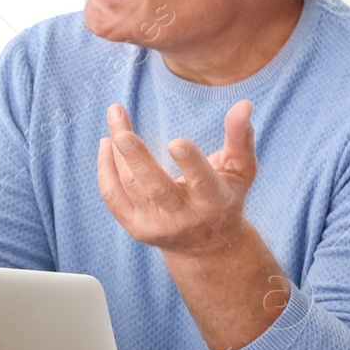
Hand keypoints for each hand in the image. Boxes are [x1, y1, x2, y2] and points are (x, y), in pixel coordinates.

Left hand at [97, 100, 257, 257]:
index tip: (175, 141)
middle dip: (138, 160)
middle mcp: (184, 217)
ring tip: (115, 117)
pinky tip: (106, 143)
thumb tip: (244, 104)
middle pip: (156, 188)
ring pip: (130, 187)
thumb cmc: (226, 195)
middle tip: (122, 134)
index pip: (202, 182)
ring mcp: (157, 225)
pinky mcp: (135, 228)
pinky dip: (106, 169)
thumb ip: (240, 137)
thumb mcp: (241, 169)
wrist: (207, 245)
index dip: (190, 163)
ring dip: (118, 153)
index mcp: (214, 201)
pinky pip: (113, 197)